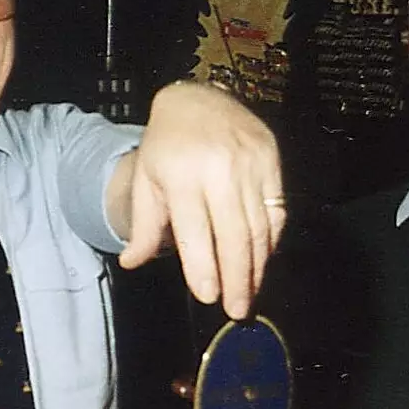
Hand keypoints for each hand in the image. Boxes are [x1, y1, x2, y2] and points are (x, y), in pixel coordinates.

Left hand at [114, 81, 285, 318]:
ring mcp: (250, 162)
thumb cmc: (165, 146)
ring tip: (250, 294)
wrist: (196, 98)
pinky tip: (262, 260)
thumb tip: (132, 263)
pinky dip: (271, 239)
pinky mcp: (271, 158)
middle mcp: (219, 169)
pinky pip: (276, 209)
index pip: (196, 231)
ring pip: (259, 227)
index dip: (203, 267)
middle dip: (238, 279)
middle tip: (238, 310)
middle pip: (234, 236)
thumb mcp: (146, 180)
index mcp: (182, 175)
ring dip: (257, 267)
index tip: (209, 297)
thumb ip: (143, 226)